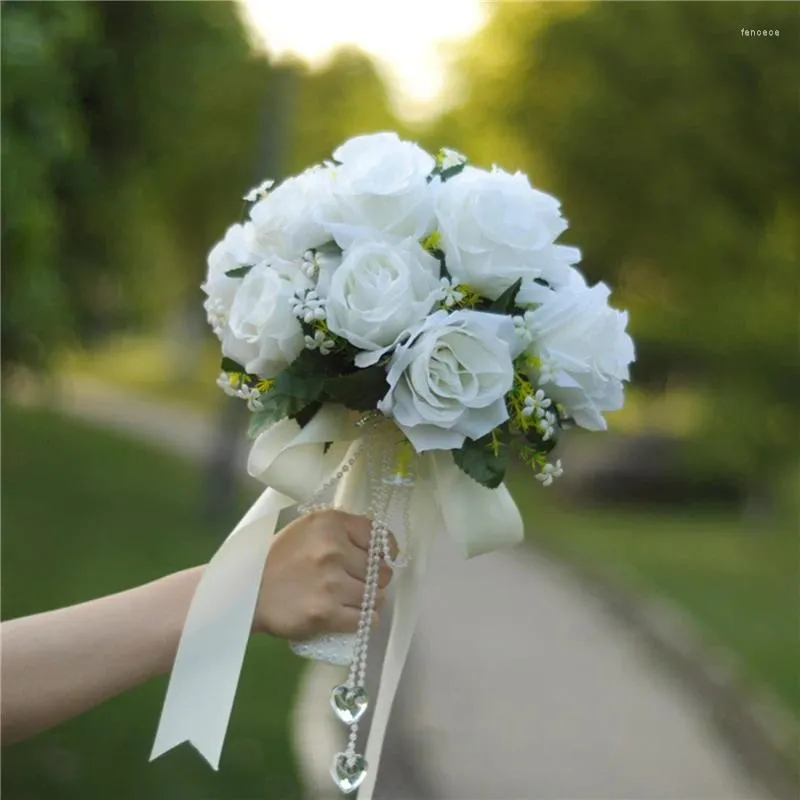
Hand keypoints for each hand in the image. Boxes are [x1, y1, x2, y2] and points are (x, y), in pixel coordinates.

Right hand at [254, 510, 393, 640]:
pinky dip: (363, 620)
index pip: (379, 537)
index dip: (384, 551)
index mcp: (330, 523)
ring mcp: (331, 583)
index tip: (379, 559)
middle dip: (375, 579)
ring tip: (351, 599)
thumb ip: (342, 530)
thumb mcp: (309, 529)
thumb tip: (379, 544)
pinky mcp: (326, 613)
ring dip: (369, 601)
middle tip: (358, 582)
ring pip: (375, 596)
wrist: (246, 591)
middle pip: (381, 570)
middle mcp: (333, 550)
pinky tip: (351, 615)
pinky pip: (364, 619)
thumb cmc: (279, 558)